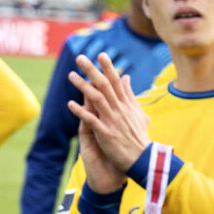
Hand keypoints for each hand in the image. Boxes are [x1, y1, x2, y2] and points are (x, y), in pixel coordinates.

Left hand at [67, 52, 150, 175]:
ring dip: (83, 86)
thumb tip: (126, 78)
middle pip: (104, 85)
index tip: (101, 55)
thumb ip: (130, 95)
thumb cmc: (139, 137)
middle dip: (92, 70)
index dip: (108, 68)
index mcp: (126, 105)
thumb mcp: (138, 113)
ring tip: (71, 75)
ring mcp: (113, 121)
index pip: (116, 82)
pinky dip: (81, 111)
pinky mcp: (106, 133)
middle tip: (80, 58)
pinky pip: (91, 120)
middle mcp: (119, 110)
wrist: (142, 159)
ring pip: (97, 98)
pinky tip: (70, 104)